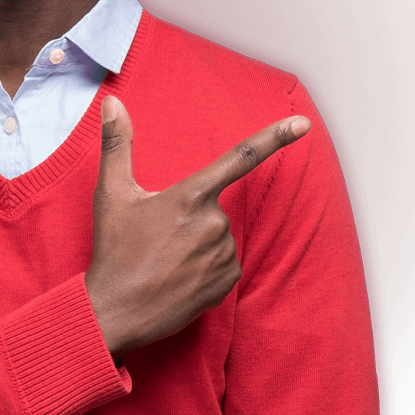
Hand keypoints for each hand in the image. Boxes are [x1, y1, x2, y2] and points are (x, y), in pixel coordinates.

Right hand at [85, 96, 310, 355]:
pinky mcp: (227, 283)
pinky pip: (224, 263)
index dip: (275, 138)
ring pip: (219, 236)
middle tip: (156, 239)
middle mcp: (214, 223)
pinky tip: (179, 277)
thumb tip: (113, 101)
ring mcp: (223, 255)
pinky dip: (205, 266)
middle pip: (213, 207)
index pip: (240, 157)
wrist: (115, 313)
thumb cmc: (113, 251)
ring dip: (197, 243)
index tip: (303, 123)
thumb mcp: (112, 193)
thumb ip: (117, 143)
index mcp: (191, 195)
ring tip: (164, 261)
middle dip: (190, 217)